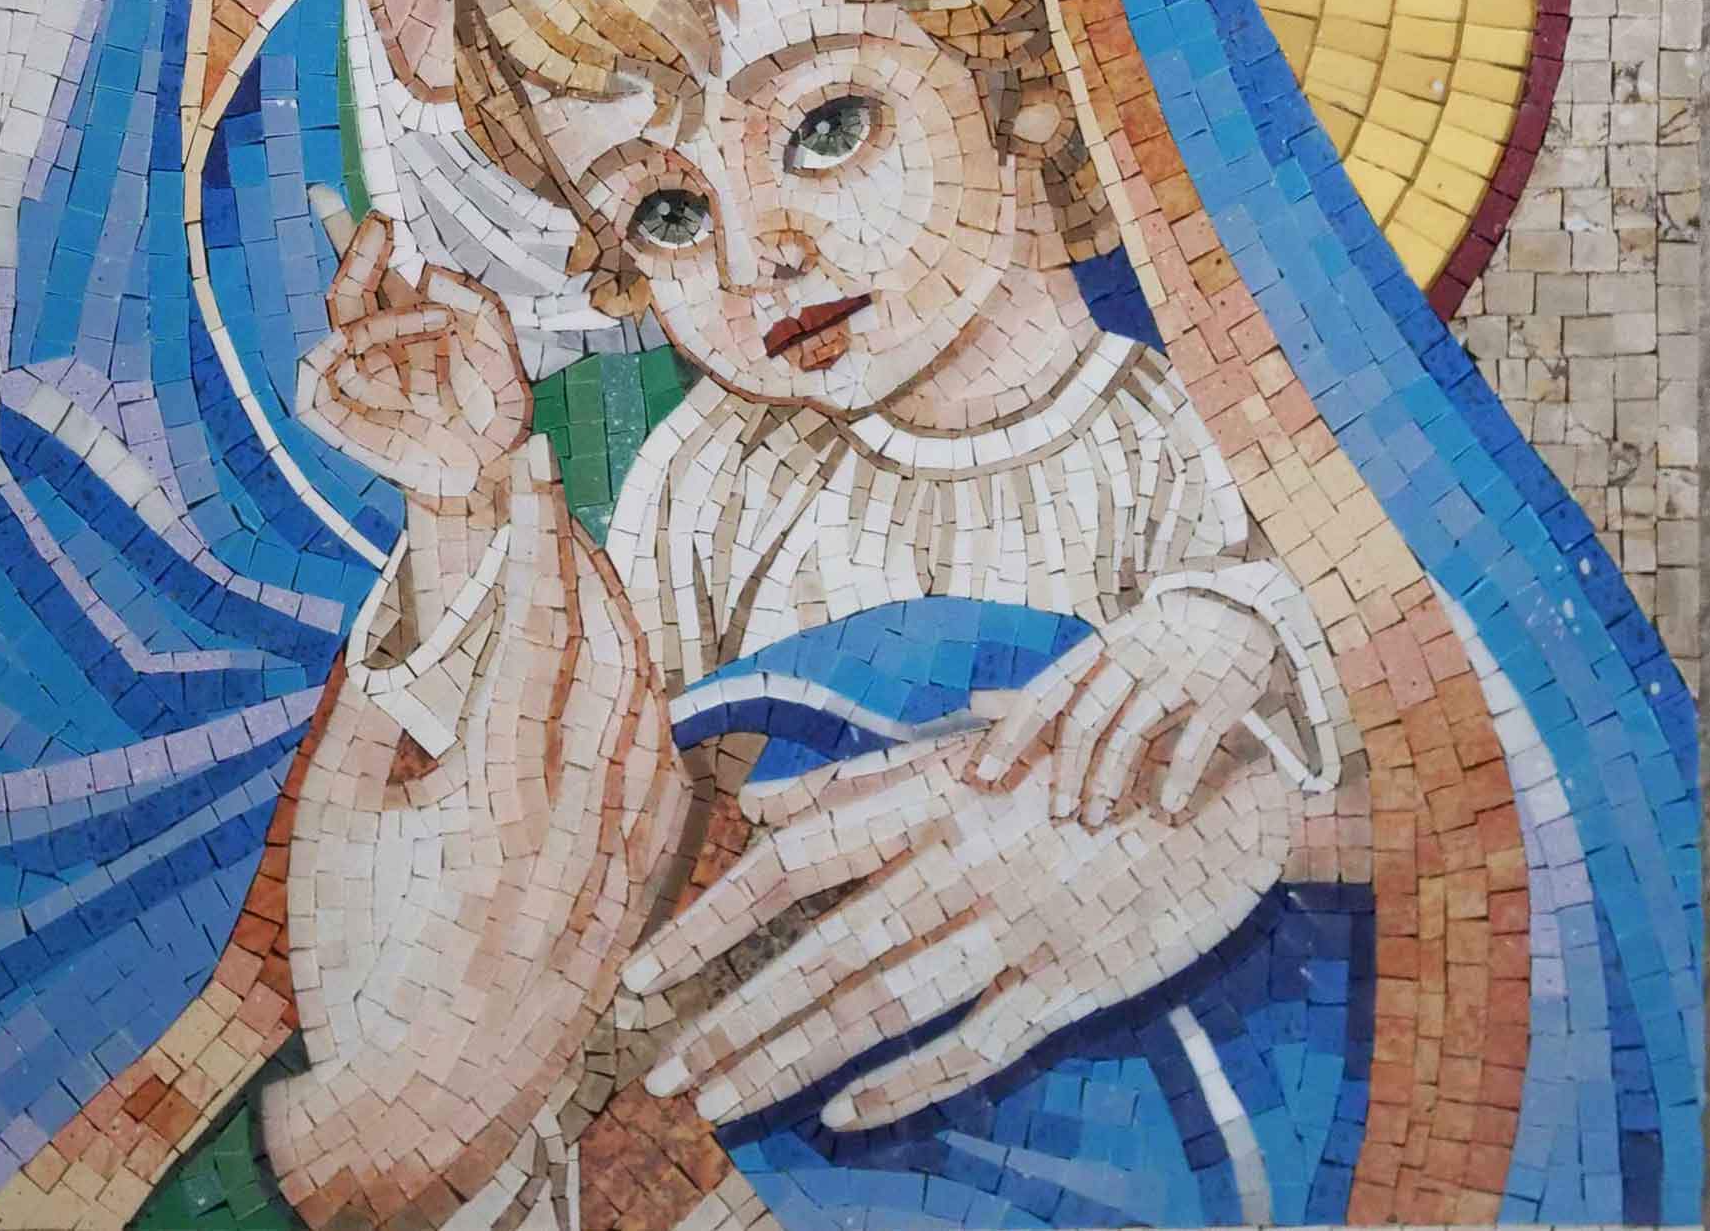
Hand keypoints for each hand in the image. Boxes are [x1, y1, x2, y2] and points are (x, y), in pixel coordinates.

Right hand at [264, 437, 686, 1229]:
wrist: (403, 1118)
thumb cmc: (352, 965)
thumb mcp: (331, 824)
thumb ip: (367, 706)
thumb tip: (400, 603)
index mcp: (490, 801)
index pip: (534, 627)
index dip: (534, 530)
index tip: (528, 461)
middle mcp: (571, 829)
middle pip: (609, 652)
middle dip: (583, 562)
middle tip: (549, 507)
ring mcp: (615, 871)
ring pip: (652, 710)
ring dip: (624, 627)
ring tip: (584, 579)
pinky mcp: (634, 906)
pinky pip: (669, 781)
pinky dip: (652, 711)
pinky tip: (627, 680)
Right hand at [296, 212, 530, 507]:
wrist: (494, 472)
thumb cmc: (499, 410)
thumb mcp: (501, 346)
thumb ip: (476, 303)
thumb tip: (428, 271)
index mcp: (410, 325)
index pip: (374, 274)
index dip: (355, 237)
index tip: (344, 198)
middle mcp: (380, 347)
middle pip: (350, 290)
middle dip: (358, 252)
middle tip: (381, 226)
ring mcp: (358, 380)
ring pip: (341, 325)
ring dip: (378, 314)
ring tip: (434, 318)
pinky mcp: (339, 418)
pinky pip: (313, 380)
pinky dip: (326, 354)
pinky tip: (356, 340)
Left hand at [624, 721, 1293, 1134]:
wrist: (1222, 782)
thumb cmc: (1082, 760)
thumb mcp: (969, 752)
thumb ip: (863, 781)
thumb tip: (761, 803)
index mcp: (929, 800)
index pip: (794, 864)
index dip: (712, 921)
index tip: (643, 974)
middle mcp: (960, 866)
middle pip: (823, 954)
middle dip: (731, 1018)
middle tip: (659, 1074)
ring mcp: (1015, 931)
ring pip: (882, 1008)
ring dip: (791, 1060)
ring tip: (719, 1101)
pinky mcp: (1071, 986)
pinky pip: (973, 1047)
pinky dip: (904, 1084)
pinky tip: (841, 1114)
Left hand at [970, 586, 1284, 826]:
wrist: (1240, 606)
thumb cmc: (1162, 637)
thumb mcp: (1113, 646)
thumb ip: (1068, 680)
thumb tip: (988, 704)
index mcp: (1103, 645)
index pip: (1047, 688)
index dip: (1014, 732)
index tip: (985, 774)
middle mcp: (1134, 655)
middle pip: (1086, 716)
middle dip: (1066, 770)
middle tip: (1058, 813)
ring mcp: (1177, 673)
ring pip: (1131, 732)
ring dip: (1108, 782)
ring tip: (1095, 820)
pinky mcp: (1220, 693)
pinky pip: (1195, 741)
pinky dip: (1180, 776)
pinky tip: (1167, 807)